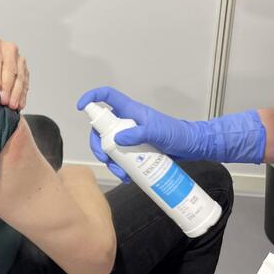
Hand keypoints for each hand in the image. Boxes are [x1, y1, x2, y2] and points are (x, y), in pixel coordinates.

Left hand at [0, 35, 28, 109]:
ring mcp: (18, 58)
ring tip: (12, 106)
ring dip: (16, 92)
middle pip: (10, 67)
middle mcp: (7, 48)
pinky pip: (26, 82)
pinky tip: (20, 105)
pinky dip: (22, 95)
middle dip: (7, 85)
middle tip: (3, 100)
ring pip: (20, 76)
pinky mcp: (24, 69)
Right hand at [77, 87, 265, 181]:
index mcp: (131, 111)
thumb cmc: (177, 134)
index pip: (107, 96)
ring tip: (121, 174)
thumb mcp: (158, 132)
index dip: (92, 98)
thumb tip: (118, 139)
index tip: (81, 107)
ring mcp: (131, 136)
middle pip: (102, 127)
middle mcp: (128, 121)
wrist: (192, 147)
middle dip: (98, 144)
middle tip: (105, 158)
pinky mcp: (136, 150)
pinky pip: (121, 157)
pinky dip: (120, 167)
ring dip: (110, 160)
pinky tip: (126, 177)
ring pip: (110, 145)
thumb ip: (139, 133)